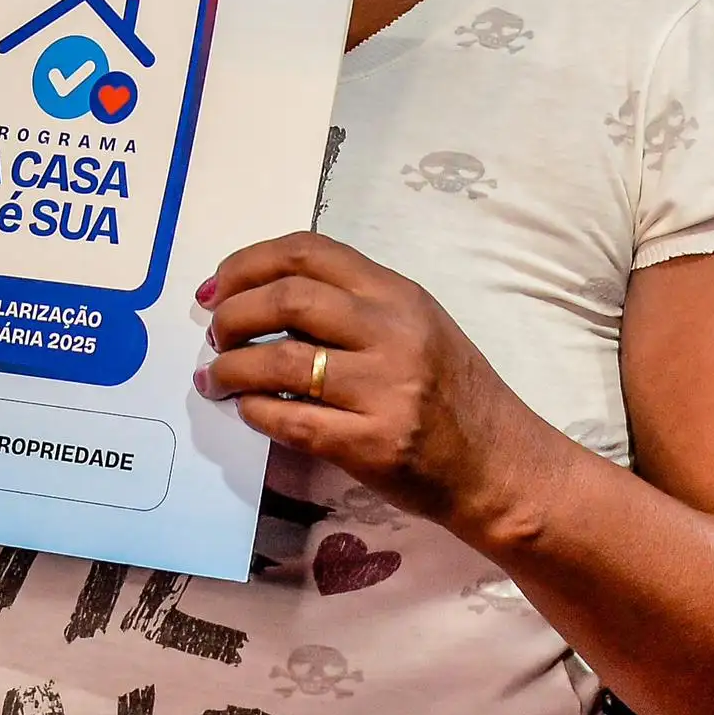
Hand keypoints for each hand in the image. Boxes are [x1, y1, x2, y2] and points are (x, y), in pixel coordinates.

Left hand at [197, 233, 562, 543]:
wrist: (498, 463)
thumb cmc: (451, 391)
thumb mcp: (414, 324)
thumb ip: (352, 305)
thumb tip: (258, 298)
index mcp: (397, 294)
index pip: (307, 251)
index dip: (246, 264)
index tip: (215, 289)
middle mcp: (392, 331)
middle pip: (286, 299)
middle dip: (232, 316)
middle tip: (216, 338)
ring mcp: (385, 389)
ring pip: (281, 362)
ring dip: (232, 369)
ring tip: (217, 379)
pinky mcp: (373, 444)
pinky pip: (292, 421)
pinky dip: (256, 412)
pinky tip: (248, 411)